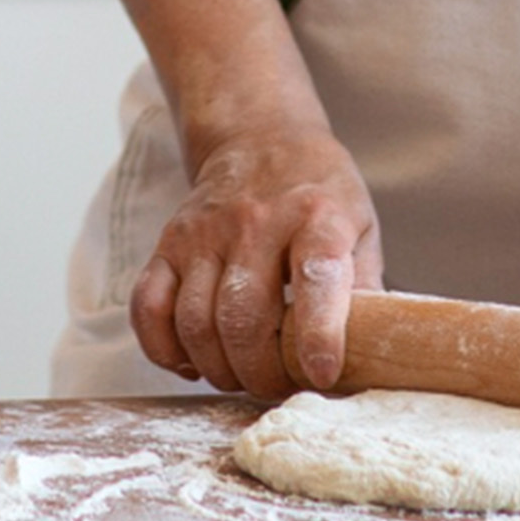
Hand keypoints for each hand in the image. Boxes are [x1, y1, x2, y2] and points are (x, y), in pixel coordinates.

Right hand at [133, 122, 381, 397]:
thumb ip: (364, 289)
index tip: (322, 373)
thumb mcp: (360, 228)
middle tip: (278, 384)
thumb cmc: (319, 195)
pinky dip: (164, 349)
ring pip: (195, 322)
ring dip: (219, 369)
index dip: (319, 333)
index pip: (316, 277)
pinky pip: (148, 307)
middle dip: (261, 372)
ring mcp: (205, 231)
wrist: (259, 136)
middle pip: (243, 317)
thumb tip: (370, 354)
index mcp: (317, 217)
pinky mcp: (168, 242)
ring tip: (242, 374)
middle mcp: (256, 221)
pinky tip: (193, 361)